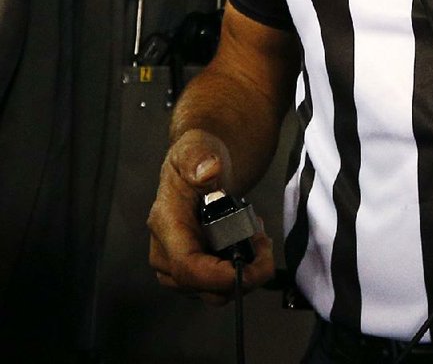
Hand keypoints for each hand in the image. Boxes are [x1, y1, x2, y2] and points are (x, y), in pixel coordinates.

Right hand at [147, 129, 275, 305]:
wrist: (201, 161)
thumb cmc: (197, 154)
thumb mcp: (197, 146)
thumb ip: (199, 158)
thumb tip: (208, 171)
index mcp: (165, 223)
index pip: (186, 266)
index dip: (218, 276)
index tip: (250, 269)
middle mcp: (165, 251)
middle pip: (203, 287)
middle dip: (242, 272)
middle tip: (262, 239)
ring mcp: (178, 264)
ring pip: (214, 292)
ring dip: (244, 271)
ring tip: (257, 236)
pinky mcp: (193, 270)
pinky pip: (218, 285)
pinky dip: (240, 270)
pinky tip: (248, 243)